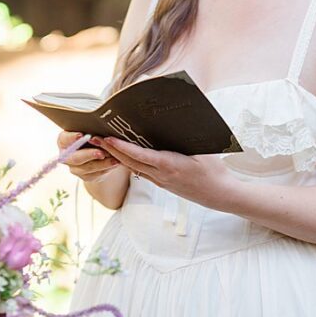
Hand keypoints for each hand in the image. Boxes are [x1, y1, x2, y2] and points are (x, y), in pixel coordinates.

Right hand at [59, 131, 122, 182]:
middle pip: (75, 157)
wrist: (97, 153)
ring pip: (87, 168)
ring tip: (114, 159)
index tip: (81, 135)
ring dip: (102, 164)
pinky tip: (115, 163)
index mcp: (64, 141)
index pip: (64, 139)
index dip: (72, 138)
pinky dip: (106, 168)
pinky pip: (95, 174)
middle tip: (101, 152)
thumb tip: (100, 126)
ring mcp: (74, 168)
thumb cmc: (93, 136)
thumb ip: (91, 129)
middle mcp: (66, 155)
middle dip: (89, 154)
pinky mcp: (84, 176)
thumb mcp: (91, 130)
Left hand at [94, 136, 234, 206]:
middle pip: (129, 162)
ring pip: (133, 168)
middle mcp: (161, 176)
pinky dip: (129, 162)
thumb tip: (171, 121)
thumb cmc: (214, 172)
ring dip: (117, 156)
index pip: (140, 155)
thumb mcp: (203, 151)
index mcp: (169, 166)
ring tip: (103, 144)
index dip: (122, 147)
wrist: (220, 195)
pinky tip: (123, 155)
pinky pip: (141, 172)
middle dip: (111, 150)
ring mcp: (161, 182)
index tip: (108, 137)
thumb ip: (185, 137)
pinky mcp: (163, 184)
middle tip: (95, 137)